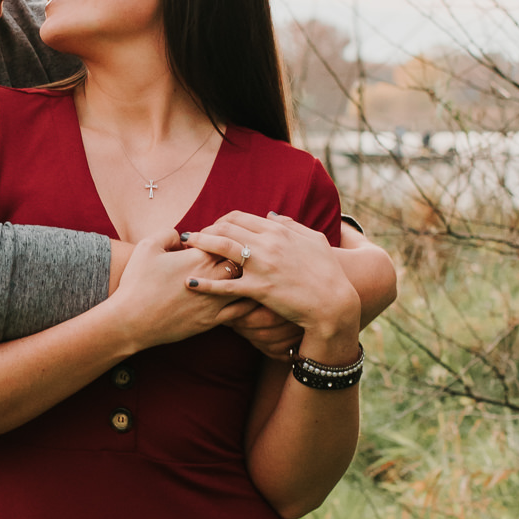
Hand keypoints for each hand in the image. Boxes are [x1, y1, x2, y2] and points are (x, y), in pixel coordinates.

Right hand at [107, 230, 252, 349]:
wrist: (131, 320)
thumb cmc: (137, 282)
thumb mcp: (148, 246)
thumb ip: (169, 233)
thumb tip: (183, 236)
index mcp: (200, 256)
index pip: (227, 239)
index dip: (226, 237)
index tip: (220, 239)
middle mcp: (213, 277)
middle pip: (242, 260)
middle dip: (244, 256)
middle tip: (244, 255)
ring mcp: (215, 300)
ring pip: (247, 285)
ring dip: (251, 278)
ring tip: (256, 274)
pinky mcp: (212, 321)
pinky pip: (241, 311)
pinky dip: (249, 302)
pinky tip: (253, 298)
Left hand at [181, 214, 361, 359]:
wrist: (334, 304)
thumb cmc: (328, 272)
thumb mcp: (315, 240)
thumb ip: (292, 224)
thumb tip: (270, 214)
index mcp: (279, 230)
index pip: (240, 216)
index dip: (222, 220)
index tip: (212, 226)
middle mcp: (268, 243)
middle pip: (227, 227)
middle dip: (206, 229)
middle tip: (193, 237)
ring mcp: (262, 266)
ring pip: (222, 247)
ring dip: (200, 244)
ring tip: (185, 247)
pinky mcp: (258, 289)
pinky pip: (225, 285)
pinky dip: (205, 283)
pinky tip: (190, 283)